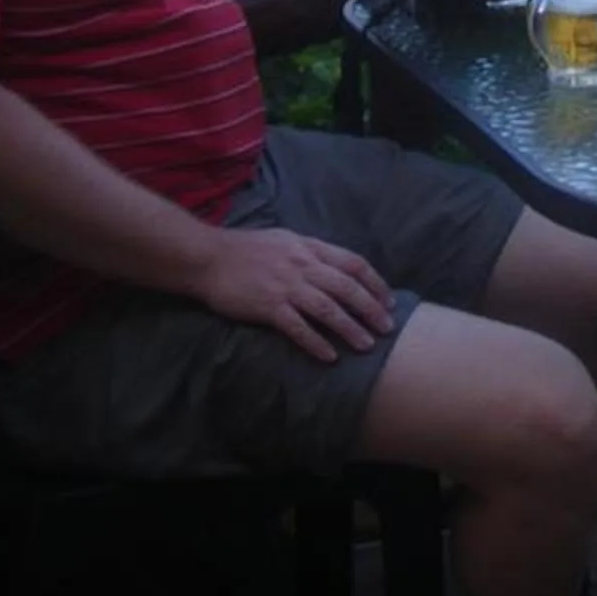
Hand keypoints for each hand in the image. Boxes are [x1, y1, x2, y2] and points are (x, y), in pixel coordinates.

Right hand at [191, 226, 395, 362]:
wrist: (207, 257)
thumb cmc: (246, 248)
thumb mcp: (285, 239)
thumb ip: (311, 252)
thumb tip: (336, 267)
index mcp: (309, 248)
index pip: (353, 263)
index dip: (375, 283)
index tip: (389, 300)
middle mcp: (303, 265)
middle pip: (347, 288)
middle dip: (371, 309)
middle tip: (388, 328)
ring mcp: (286, 286)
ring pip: (328, 309)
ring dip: (350, 329)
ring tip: (367, 346)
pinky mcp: (267, 306)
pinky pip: (298, 327)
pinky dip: (316, 342)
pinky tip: (329, 356)